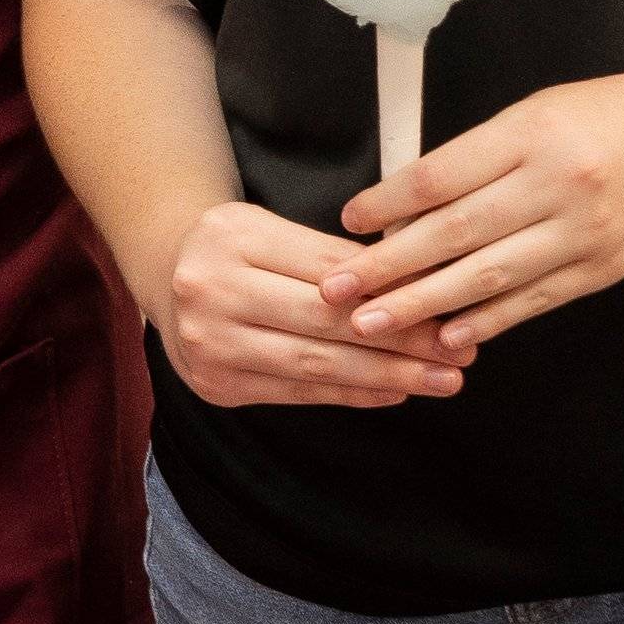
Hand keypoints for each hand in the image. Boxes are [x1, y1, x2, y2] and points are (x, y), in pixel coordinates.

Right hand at [152, 200, 468, 410]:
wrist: (166, 273)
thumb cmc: (237, 247)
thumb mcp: (275, 229)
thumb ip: (332, 258)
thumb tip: (416, 287)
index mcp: (231, 236)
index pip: (329, 269)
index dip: (393, 290)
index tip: (449, 308)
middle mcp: (210, 289)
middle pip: (324, 320)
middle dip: (401, 340)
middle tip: (458, 354)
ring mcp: (208, 343)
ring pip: (314, 363)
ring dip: (386, 376)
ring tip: (441, 380)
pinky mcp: (215, 385)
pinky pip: (297, 392)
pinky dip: (350, 393)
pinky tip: (392, 392)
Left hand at [326, 57, 623, 359]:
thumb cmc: (603, 116)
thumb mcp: (533, 114)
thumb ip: (475, 158)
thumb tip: (405, 207)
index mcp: (533, 134)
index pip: (444, 175)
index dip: (390, 202)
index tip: (350, 221)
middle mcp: (559, 185)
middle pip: (458, 232)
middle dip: (390, 266)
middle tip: (339, 290)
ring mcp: (585, 232)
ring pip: (491, 275)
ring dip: (425, 303)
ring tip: (374, 322)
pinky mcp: (604, 269)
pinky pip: (534, 300)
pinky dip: (488, 321)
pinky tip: (448, 336)